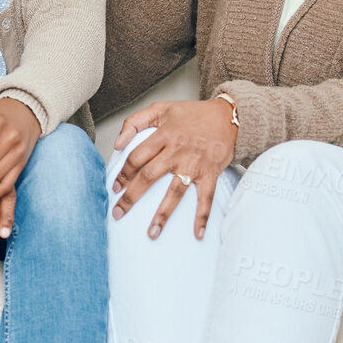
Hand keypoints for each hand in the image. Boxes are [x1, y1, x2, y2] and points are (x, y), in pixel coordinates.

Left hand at [110, 99, 238, 239]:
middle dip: (131, 197)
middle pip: (149, 176)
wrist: (228, 116)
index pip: (136, 157)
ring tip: (152, 233)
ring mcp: (194, 164)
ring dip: (163, 214)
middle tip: (118, 213)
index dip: (123, 174)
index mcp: (163, 136)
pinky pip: (206, 198)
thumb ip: (134, 122)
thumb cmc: (192, 114)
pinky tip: (197, 234)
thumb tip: (117, 144)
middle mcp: (177, 151)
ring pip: (174, 192)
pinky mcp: (210, 173)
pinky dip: (202, 217)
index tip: (114, 188)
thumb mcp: (160, 109)